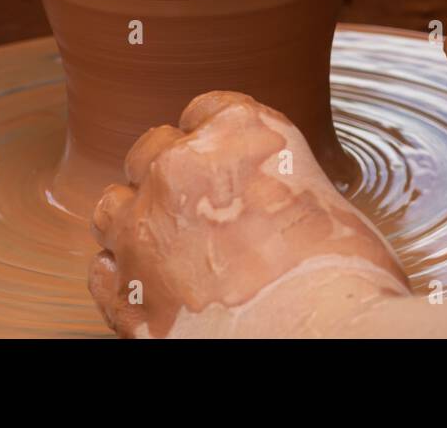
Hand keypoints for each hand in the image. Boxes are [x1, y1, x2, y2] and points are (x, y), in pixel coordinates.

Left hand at [90, 91, 407, 336]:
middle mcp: (180, 167)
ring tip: (169, 247)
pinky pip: (102, 270)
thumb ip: (284, 186)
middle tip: (202, 210)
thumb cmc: (344, 276)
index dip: (218, 139)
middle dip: (173, 175)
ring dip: (137, 219)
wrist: (322, 335)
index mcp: (240, 131)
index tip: (229, 163)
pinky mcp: (126, 290)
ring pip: (113, 205)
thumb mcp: (327, 199)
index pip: (208, 110)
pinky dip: (121, 275)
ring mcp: (144, 228)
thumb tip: (275, 208)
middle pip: (154, 149)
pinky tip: (152, 287)